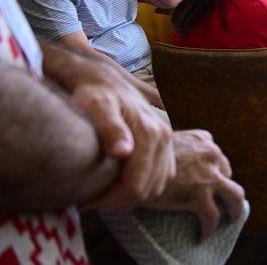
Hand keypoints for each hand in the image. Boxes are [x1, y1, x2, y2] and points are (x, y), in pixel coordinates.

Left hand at [71, 78, 174, 210]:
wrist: (104, 78)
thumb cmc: (96, 93)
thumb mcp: (98, 107)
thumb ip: (112, 129)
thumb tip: (123, 152)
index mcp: (151, 134)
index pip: (136, 184)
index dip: (110, 200)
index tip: (86, 202)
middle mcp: (164, 138)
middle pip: (148, 188)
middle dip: (119, 201)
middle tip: (92, 201)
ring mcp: (167, 140)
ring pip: (157, 184)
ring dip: (133, 195)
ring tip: (105, 194)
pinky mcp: (165, 142)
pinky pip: (161, 174)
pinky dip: (144, 185)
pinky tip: (122, 184)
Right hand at [143, 130, 245, 241]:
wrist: (128, 166)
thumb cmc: (139, 154)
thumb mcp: (164, 142)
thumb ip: (177, 147)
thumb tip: (173, 158)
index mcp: (203, 139)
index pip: (216, 156)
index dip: (214, 169)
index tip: (208, 180)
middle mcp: (211, 154)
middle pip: (227, 173)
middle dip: (224, 187)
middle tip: (221, 200)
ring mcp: (209, 175)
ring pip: (235, 196)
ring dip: (235, 208)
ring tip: (231, 218)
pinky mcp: (200, 195)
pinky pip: (212, 216)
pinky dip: (209, 228)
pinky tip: (203, 235)